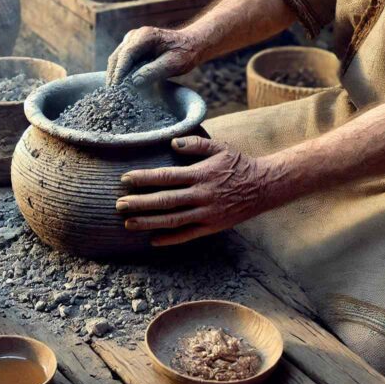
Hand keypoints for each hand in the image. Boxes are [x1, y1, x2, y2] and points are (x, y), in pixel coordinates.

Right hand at [106, 26, 201, 85]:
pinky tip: (118, 86)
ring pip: (115, 59)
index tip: (116, 87)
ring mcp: (130, 40)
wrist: (189, 44)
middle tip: (111, 95)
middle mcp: (134, 35)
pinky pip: (119, 61)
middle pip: (117, 57)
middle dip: (113, 76)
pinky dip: (117, 73)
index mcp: (146, 35)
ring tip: (113, 93)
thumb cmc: (184, 53)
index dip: (119, 72)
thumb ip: (153, 71)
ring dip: (113, 76)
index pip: (126, 54)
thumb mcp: (173, 64)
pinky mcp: (130, 47)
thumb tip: (134, 81)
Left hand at [117, 136, 279, 245]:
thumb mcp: (220, 148)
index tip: (125, 179)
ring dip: (148, 222)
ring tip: (128, 224)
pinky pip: (188, 235)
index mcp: (201, 174)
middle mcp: (202, 195)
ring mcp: (207, 213)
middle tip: (119, 204)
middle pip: (165, 201)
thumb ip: (195, 145)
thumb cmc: (238, 164)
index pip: (166, 176)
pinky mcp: (212, 227)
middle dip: (139, 203)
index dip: (144, 178)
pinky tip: (153, 240)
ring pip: (173, 220)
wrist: (266, 186)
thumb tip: (172, 142)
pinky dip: (170, 239)